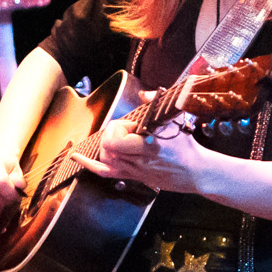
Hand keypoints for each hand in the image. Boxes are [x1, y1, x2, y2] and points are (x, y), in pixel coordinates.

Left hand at [75, 116, 211, 195]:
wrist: (196, 171)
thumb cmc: (186, 146)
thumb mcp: (174, 120)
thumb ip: (157, 105)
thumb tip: (143, 94)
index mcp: (147, 145)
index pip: (115, 139)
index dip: (117, 128)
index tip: (131, 124)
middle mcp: (137, 160)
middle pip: (108, 147)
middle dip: (112, 133)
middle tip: (125, 129)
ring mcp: (133, 171)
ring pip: (105, 158)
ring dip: (106, 145)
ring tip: (118, 138)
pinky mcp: (132, 177)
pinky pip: (105, 172)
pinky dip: (88, 165)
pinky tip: (76, 158)